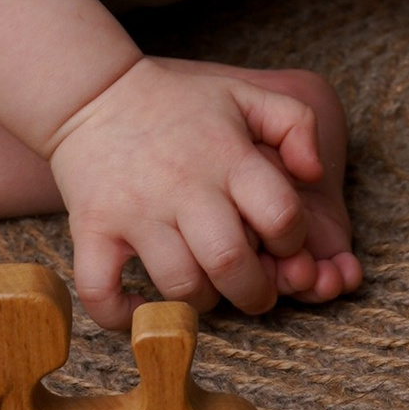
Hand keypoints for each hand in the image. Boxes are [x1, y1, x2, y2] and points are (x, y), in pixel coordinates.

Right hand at [45, 54, 345, 330]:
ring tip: (208, 291)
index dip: (293, 241)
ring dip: (202, 303)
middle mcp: (183, 187)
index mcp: (227, 156)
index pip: (280, 216)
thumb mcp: (245, 94)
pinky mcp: (92, 230)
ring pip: (179, 286)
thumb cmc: (179, 103)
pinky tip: (142, 308)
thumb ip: (296, 123)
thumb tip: (316, 175)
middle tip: (255, 291)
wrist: (94, 94)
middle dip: (255, 293)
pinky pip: (103, 293)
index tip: (282, 243)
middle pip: (231, 264)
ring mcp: (135, 212)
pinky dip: (124, 316)